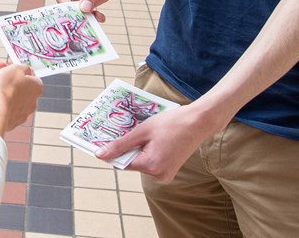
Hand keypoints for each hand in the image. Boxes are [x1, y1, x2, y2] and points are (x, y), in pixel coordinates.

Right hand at [0, 61, 42, 133]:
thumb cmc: (5, 87)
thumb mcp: (16, 68)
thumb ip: (23, 68)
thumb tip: (25, 70)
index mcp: (37, 88)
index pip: (32, 76)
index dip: (20, 70)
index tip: (10, 66)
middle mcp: (33, 102)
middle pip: (23, 88)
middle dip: (11, 81)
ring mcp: (23, 114)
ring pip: (14, 100)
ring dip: (6, 93)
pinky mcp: (12, 122)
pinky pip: (7, 110)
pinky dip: (1, 105)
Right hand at [56, 0, 129, 22]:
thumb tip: (84, 9)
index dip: (67, 6)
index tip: (78, 13)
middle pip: (67, 6)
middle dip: (76, 14)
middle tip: (85, 21)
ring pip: (76, 12)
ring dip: (85, 17)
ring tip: (96, 18)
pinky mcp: (89, 1)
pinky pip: (87, 13)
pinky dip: (93, 17)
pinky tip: (101, 17)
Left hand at [93, 101, 217, 182]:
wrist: (198, 122)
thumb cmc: (171, 123)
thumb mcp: (142, 131)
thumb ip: (120, 145)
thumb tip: (100, 155)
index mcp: (151, 166)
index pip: (122, 163)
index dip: (114, 151)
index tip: (105, 141)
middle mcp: (158, 175)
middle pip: (132, 163)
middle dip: (128, 148)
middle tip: (128, 131)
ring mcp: (166, 175)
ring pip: (142, 162)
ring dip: (139, 149)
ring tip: (145, 132)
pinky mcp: (170, 170)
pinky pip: (151, 162)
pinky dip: (148, 151)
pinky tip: (153, 138)